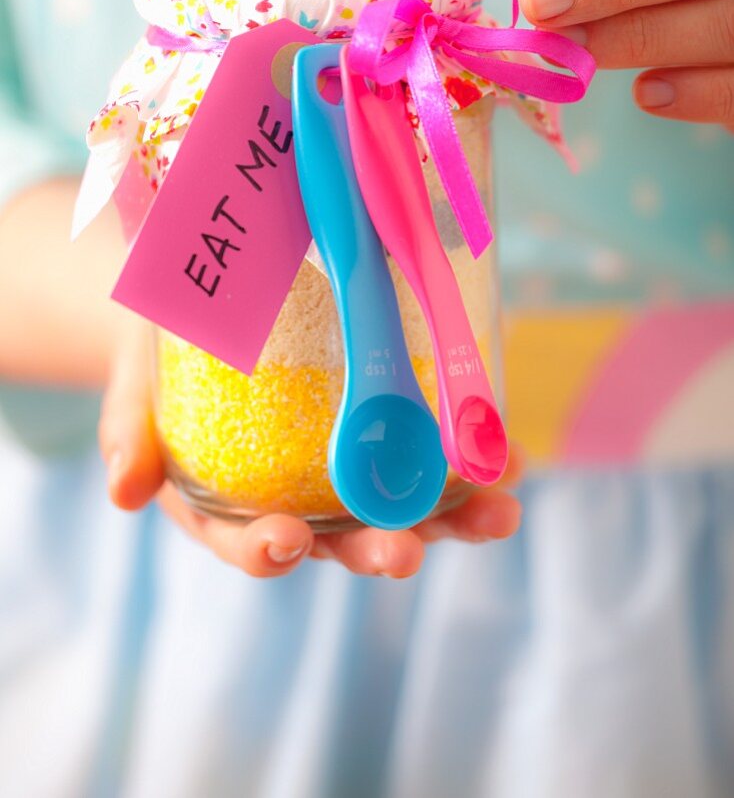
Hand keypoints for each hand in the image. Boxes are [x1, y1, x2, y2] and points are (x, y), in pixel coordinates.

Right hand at [99, 318, 522, 578]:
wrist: (210, 299)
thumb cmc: (167, 348)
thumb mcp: (139, 378)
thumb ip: (131, 430)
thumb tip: (124, 491)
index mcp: (229, 500)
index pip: (245, 539)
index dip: (265, 548)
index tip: (286, 543)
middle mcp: (297, 497)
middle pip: (340, 537)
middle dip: (378, 546)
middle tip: (404, 552)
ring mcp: (347, 467)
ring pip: (403, 506)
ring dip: (452, 516)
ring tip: (498, 514)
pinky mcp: (387, 424)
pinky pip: (433, 451)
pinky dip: (473, 458)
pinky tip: (512, 455)